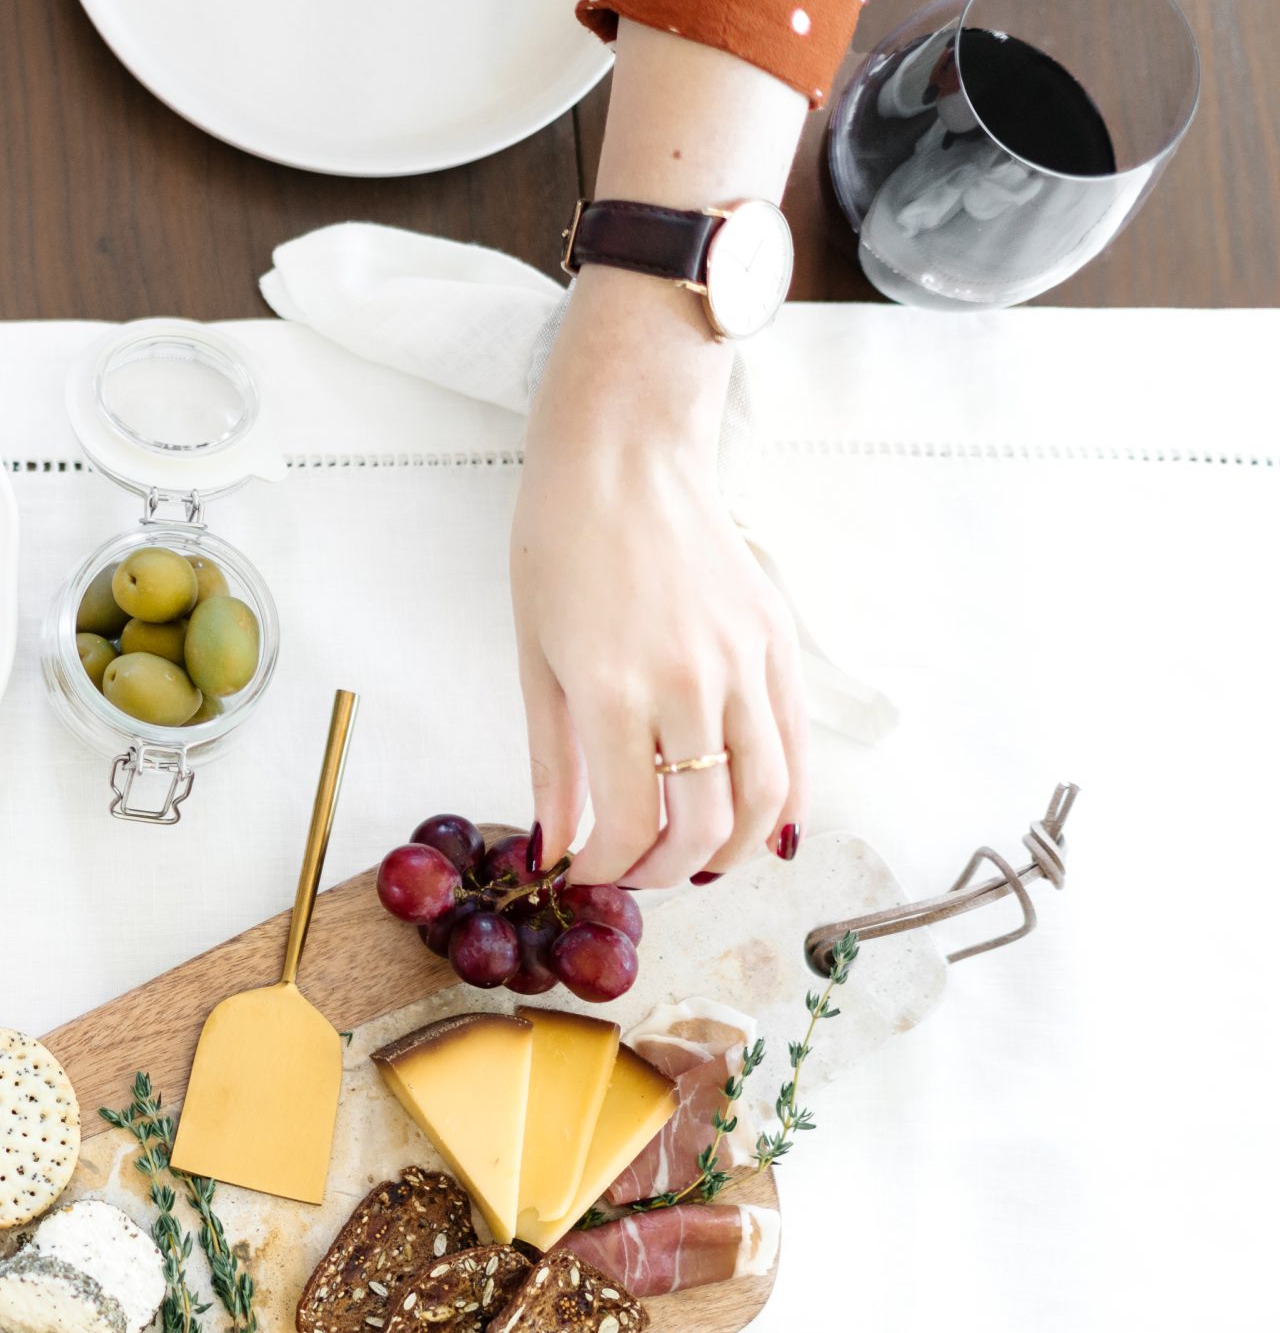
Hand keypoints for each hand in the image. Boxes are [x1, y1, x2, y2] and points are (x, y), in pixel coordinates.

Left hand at [512, 267, 805, 887]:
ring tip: (695, 859)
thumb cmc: (560, 548)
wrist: (625, 457)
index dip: (609, 869)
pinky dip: (781, 802)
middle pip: (704, 827)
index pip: (631, 824)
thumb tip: (554, 846)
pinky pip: (796, 748)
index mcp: (614, 692)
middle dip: (670, 873)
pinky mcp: (779, 643)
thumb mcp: (536, 660)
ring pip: (764, 799)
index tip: (587, 873)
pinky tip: (751, 823)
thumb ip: (553, 763)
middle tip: (639, 876)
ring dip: (732, 850)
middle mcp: (690, 684)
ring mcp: (744, 663)